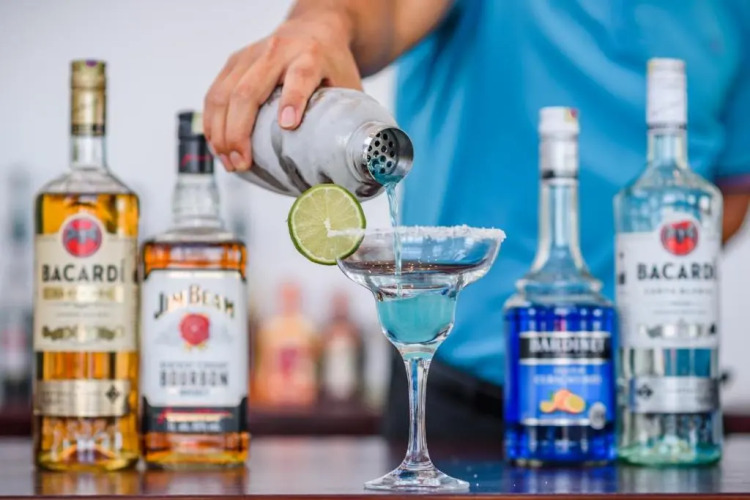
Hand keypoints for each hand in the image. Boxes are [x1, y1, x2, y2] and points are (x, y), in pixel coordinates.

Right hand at [204, 10, 362, 171]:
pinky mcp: (234, 62)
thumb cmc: (333, 63)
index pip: (301, 76)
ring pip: (224, 93)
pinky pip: (215, 94)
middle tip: (242, 162)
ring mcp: (251, 55)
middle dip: (240, 131)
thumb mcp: (348, 86)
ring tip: (229, 162)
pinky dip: (213, 123)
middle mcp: (278, 51)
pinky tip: (218, 147)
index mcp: (311, 55)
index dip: (293, 99)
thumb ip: (349, 118)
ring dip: (221, 132)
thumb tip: (353, 162)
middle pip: (249, 90)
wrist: (317, 27)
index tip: (288, 125)